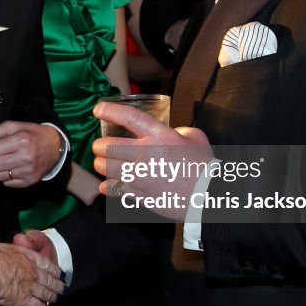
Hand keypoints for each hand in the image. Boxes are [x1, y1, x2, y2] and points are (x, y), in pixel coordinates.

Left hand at [0, 121, 61, 187]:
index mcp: (21, 140)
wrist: (54, 146)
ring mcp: (28, 171)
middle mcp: (25, 157)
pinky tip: (13, 168)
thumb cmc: (31, 134)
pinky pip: (7, 183)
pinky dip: (6, 176)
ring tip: (6, 161)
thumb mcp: (13, 126)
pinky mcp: (29, 181)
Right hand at [0, 214, 63, 305]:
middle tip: (63, 288)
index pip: (44, 262)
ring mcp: (29, 286)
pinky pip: (37, 305)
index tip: (60, 272)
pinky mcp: (24, 300)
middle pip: (49, 279)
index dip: (53, 268)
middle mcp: (31, 270)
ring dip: (53, 296)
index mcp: (25, 255)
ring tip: (57, 299)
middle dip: (57, 284)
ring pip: (46, 292)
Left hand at [91, 101, 211, 220]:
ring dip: (100, 164)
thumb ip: (179, 130)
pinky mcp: (139, 194)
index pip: (130, 118)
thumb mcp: (195, 137)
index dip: (110, 111)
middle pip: (108, 146)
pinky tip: (107, 184)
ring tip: (102, 163)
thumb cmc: (203, 165)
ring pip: (106, 168)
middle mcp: (146, 154)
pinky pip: (113, 189)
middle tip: (99, 147)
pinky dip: (107, 187)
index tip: (98, 110)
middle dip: (99, 146)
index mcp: (161, 136)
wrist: (207, 196)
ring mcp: (140, 175)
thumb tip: (170, 131)